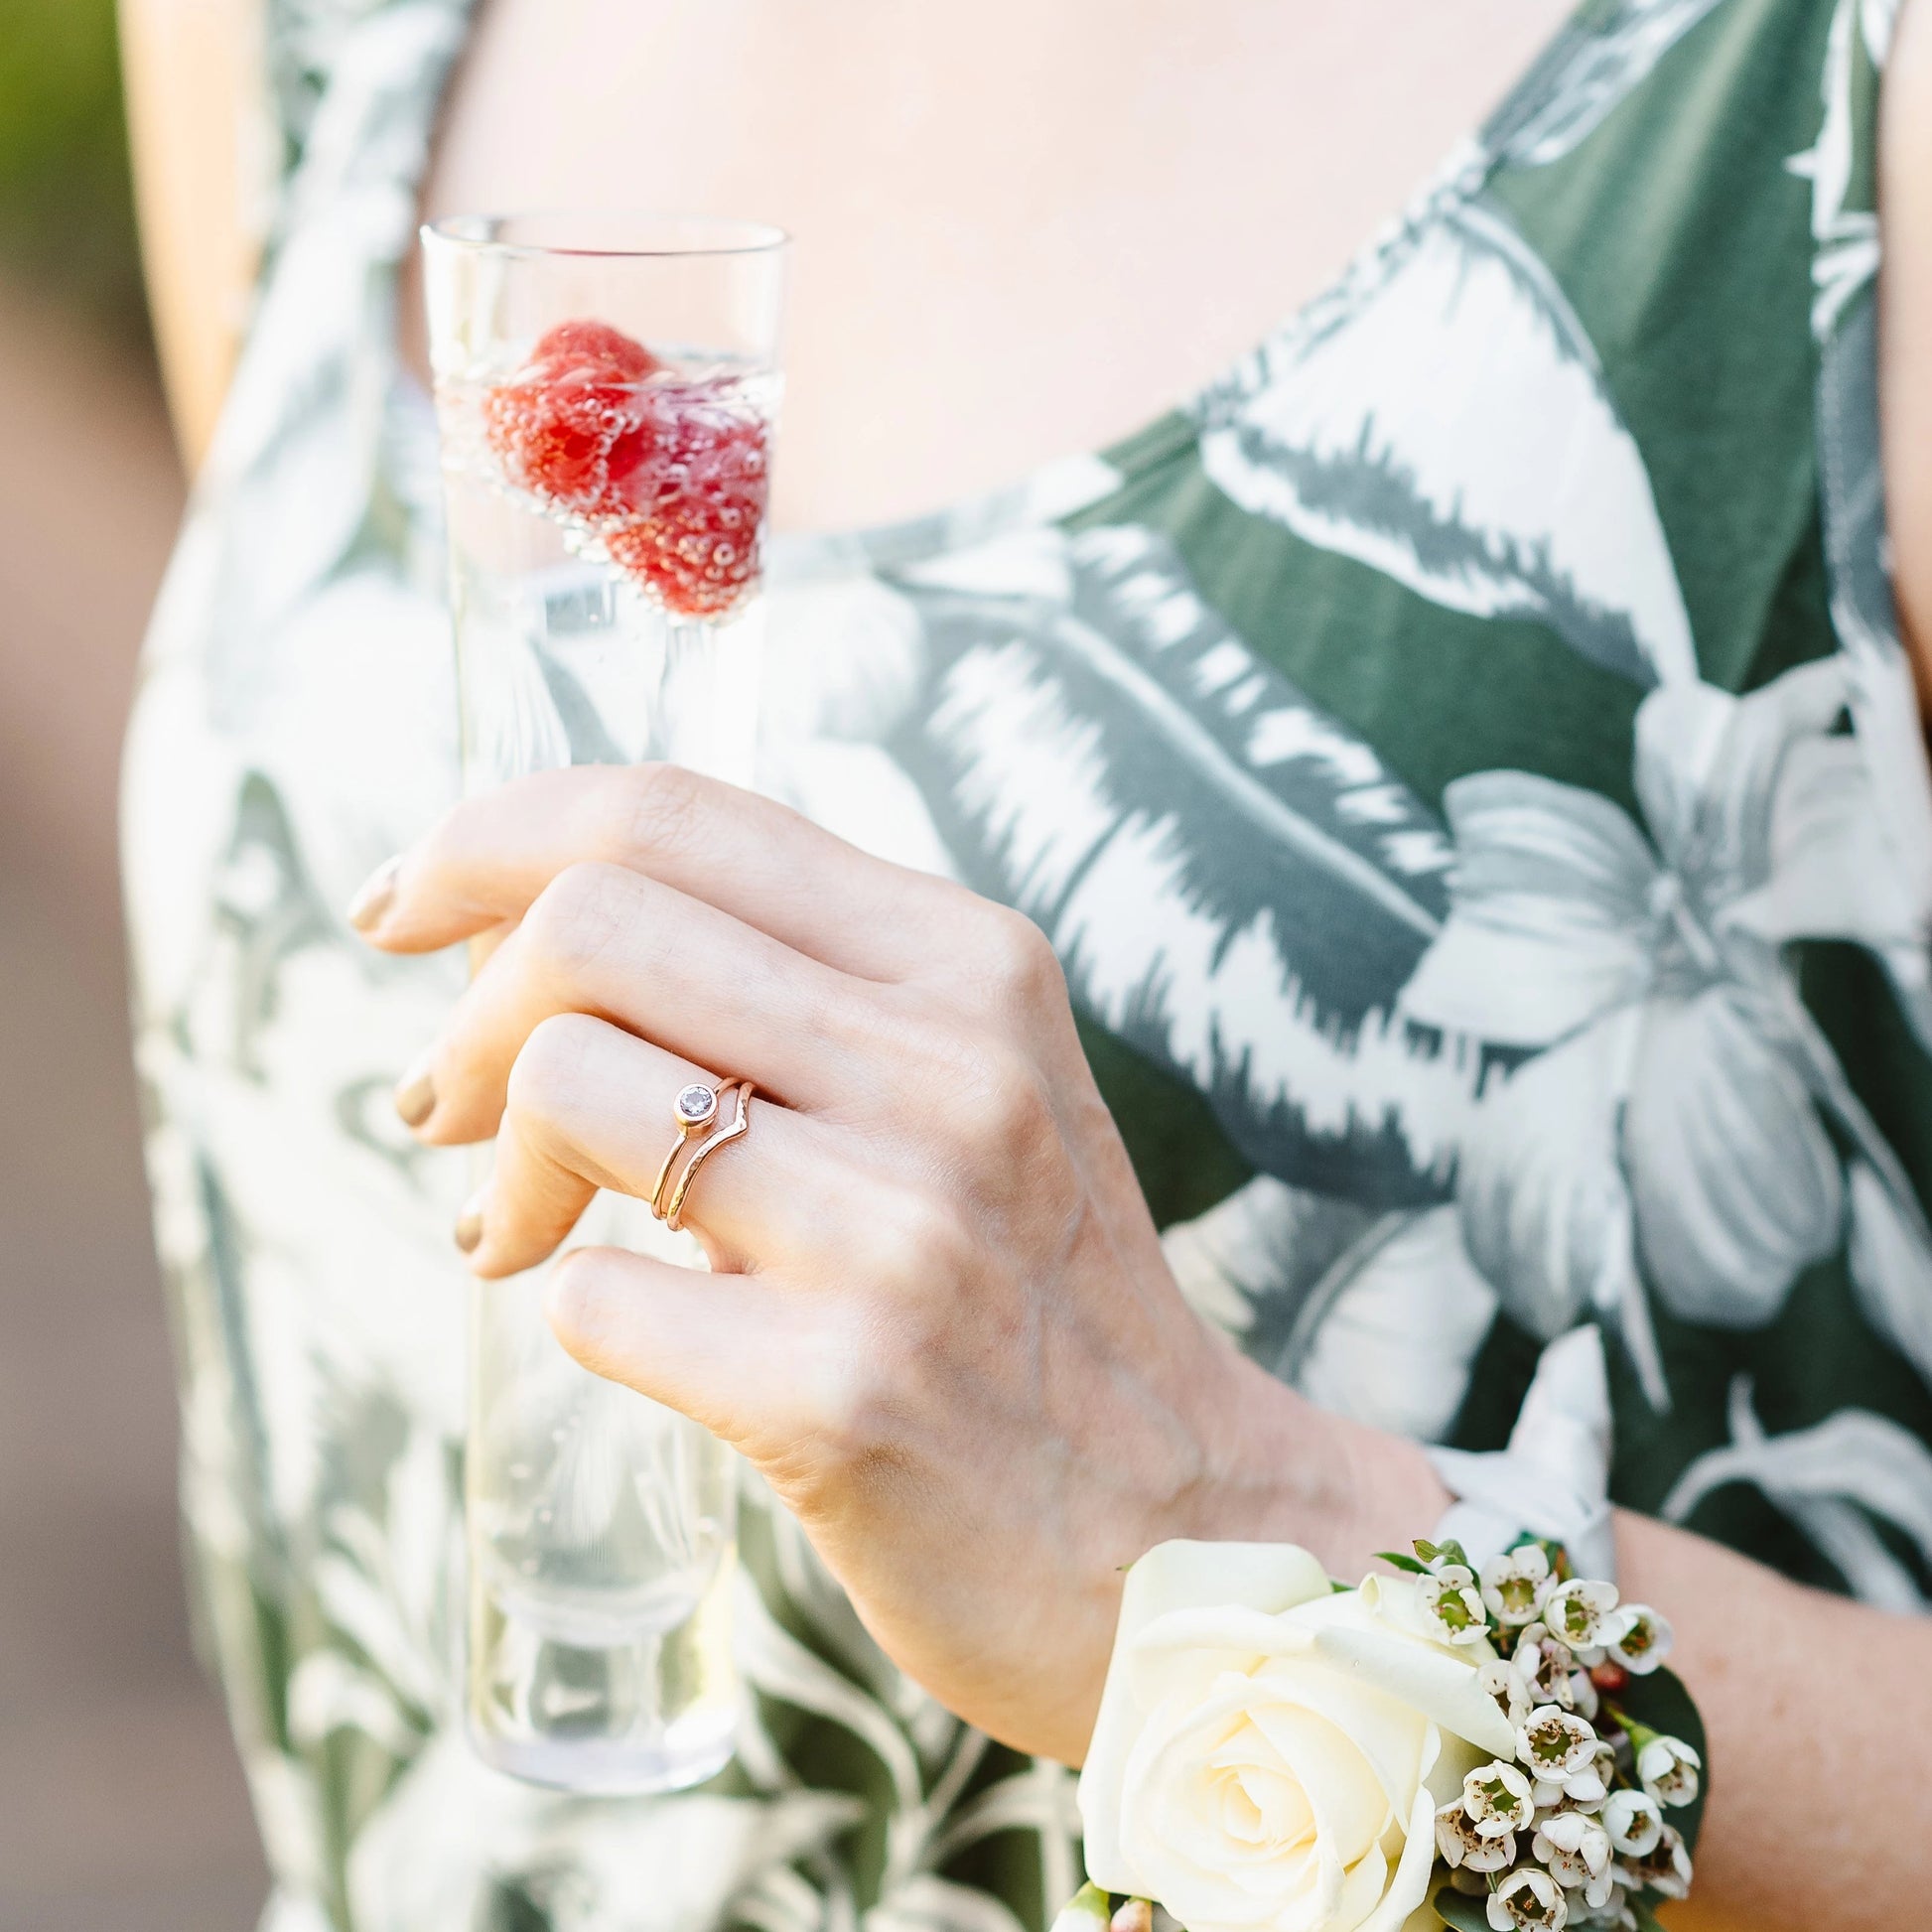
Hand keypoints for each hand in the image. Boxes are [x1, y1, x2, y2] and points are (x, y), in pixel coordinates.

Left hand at [353, 763, 1443, 1760]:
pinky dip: (568, 1302)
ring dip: (500, 1167)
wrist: (1184, 1530)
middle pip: (592, 921)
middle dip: (467, 1009)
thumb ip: (806, 987)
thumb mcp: (975, 1084)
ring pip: (570, 1086)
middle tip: (444, 1100)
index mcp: (969, 963)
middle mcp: (948, 1068)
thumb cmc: (1036, 1295)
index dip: (495, 834)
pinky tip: (625, 1327)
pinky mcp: (843, 1392)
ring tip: (517, 1231)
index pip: (672, 813)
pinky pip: (595, 1296)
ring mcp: (901, 1230)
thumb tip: (544, 936)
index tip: (408, 906)